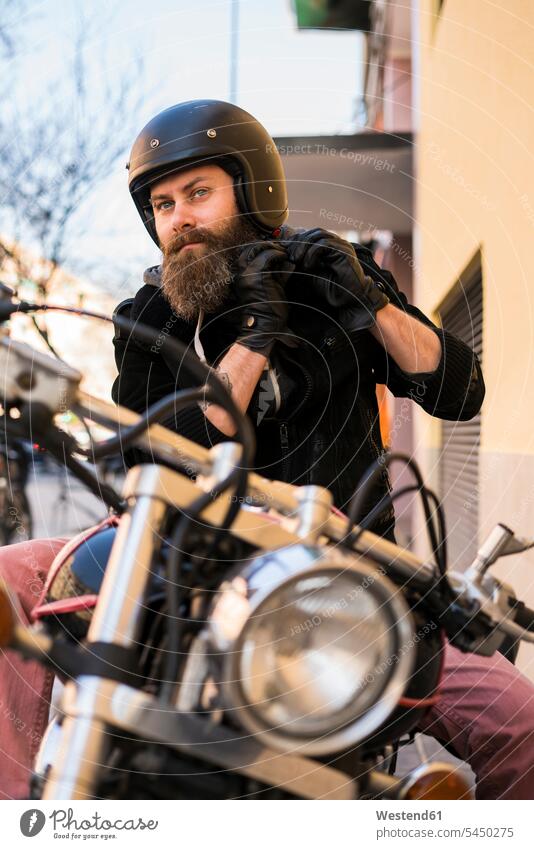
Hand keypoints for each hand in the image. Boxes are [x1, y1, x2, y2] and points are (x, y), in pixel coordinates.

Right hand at [232, 240, 295, 355]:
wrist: (264, 326)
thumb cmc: (268, 311)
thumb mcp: (273, 288)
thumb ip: (279, 275)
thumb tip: (289, 264)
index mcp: (241, 276)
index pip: (247, 253)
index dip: (262, 248)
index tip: (276, 250)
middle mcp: (241, 273)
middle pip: (250, 247)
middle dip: (266, 245)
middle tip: (280, 249)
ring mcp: (248, 273)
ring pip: (258, 248)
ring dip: (272, 248)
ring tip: (283, 252)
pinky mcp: (258, 275)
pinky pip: (268, 256)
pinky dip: (278, 254)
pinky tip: (284, 257)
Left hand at [281, 227, 388, 331]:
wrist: (347, 301)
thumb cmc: (329, 289)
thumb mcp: (308, 273)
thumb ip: (299, 262)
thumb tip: (282, 254)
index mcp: (329, 246)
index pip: (310, 234)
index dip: (296, 241)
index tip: (284, 253)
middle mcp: (336, 243)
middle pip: (314, 232)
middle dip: (298, 243)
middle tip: (289, 257)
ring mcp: (341, 245)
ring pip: (319, 235)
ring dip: (304, 247)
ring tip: (296, 261)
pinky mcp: (344, 251)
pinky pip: (325, 244)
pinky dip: (312, 253)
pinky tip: (308, 265)